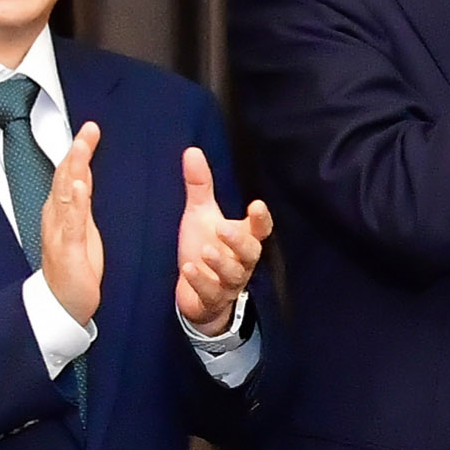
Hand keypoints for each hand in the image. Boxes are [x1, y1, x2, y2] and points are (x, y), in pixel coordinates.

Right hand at [38, 121, 106, 324]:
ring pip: (66, 193)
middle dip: (76, 152)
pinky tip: (80, 186)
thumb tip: (84, 176)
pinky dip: (75, 202)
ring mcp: (60, 231)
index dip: (79, 151)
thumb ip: (81, 203)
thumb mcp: (81, 228)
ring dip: (74, 168)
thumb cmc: (73, 266)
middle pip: (65, 177)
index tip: (91, 129)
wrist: (61, 303)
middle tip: (87, 129)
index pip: (70, 174)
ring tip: (82, 147)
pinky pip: (71, 222)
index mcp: (62, 211)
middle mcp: (57, 216)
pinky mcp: (67, 249)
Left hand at [171, 146, 272, 337]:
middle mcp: (241, 262)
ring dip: (220, 262)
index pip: (260, 229)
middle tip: (223, 227)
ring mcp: (228, 283)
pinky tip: (188, 269)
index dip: (261, 219)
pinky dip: (201, 282)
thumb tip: (191, 150)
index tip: (257, 204)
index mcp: (243, 239)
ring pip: (233, 275)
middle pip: (251, 253)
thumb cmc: (204, 248)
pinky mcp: (212, 299)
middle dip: (238, 241)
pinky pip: (211, 293)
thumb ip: (200, 186)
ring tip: (205, 250)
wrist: (197, 294)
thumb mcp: (200, 215)